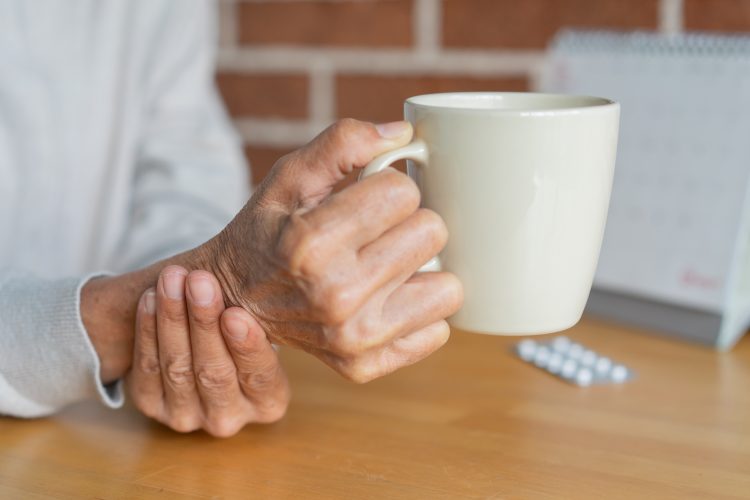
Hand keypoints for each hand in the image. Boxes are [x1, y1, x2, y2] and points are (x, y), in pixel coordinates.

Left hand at [126, 266, 289, 436]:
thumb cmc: (241, 326)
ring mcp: (187, 417)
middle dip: (204, 323)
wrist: (201, 344)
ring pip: (177, 368)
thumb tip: (275, 272)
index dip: (247, 347)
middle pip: (214, 373)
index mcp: (268, 402)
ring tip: (172, 279)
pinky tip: (151, 298)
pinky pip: (147, 368)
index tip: (236, 313)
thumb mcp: (262, 325)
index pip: (260, 377)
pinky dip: (147, 330)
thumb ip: (264, 311)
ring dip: (173, 319)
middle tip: (199, 281)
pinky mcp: (151, 405)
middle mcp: (229, 418)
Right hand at [201, 119, 463, 381]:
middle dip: (409, 223)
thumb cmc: (268, 231)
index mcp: (311, 243)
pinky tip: (386, 299)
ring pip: (449, 287)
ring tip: (387, 266)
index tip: (366, 200)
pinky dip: (418, 311)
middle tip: (377, 232)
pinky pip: (439, 330)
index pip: (404, 192)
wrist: (236, 299)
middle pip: (433, 233)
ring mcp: (353, 338)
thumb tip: (403, 133)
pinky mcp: (366, 365)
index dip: (389, 187)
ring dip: (423, 270)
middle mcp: (335, 296)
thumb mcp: (290, 177)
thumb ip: (343, 143)